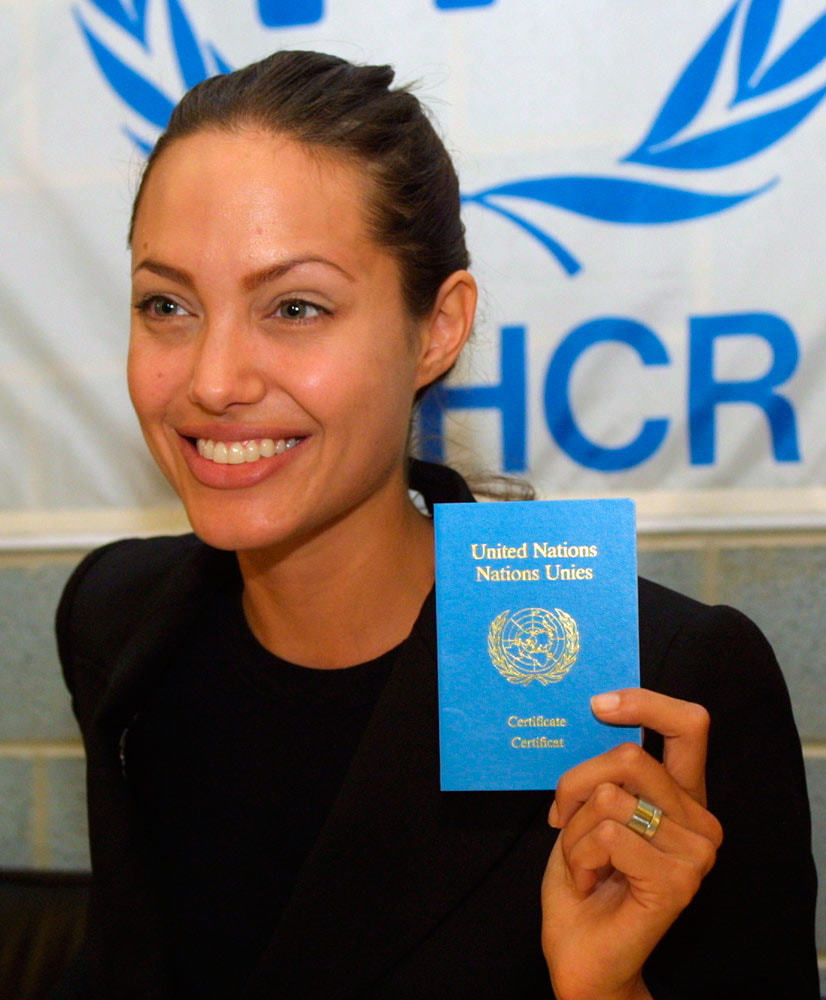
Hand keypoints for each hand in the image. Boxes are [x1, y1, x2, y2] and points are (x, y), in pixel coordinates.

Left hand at [541, 689, 722, 999]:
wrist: (581, 953)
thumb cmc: (584, 878)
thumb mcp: (591, 810)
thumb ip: (607, 771)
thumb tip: (595, 709)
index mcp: (683, 797)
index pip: (689, 726)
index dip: (646, 703)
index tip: (598, 704)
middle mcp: (701, 822)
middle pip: (627, 757)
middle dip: (575, 785)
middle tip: (563, 821)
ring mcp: (696, 853)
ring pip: (610, 797)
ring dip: (574, 831)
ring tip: (584, 864)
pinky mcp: (679, 881)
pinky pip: (608, 835)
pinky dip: (581, 856)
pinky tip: (592, 883)